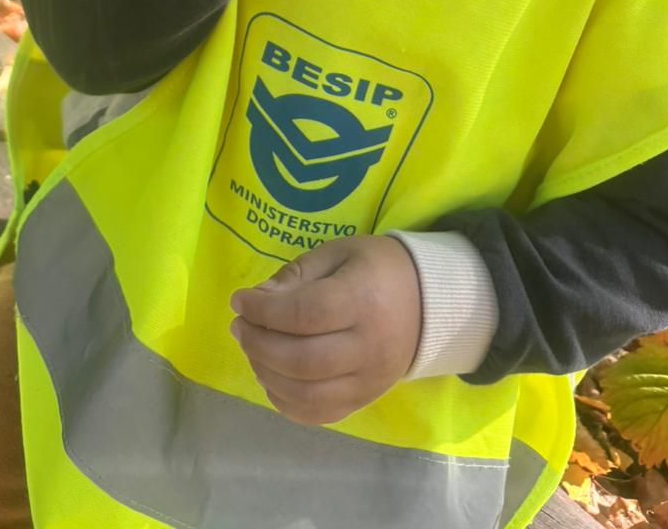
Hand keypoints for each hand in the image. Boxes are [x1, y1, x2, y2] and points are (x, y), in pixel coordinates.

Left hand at [230, 235, 421, 424]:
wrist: (429, 305)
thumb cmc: (376, 270)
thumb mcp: (338, 254)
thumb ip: (296, 275)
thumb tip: (258, 299)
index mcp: (362, 301)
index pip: (304, 314)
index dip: (263, 310)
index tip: (239, 301)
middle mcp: (368, 348)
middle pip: (302, 360)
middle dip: (258, 344)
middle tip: (240, 326)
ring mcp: (368, 381)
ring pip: (307, 395)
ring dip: (266, 373)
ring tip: (252, 348)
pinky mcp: (364, 400)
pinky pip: (319, 414)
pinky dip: (285, 402)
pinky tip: (271, 376)